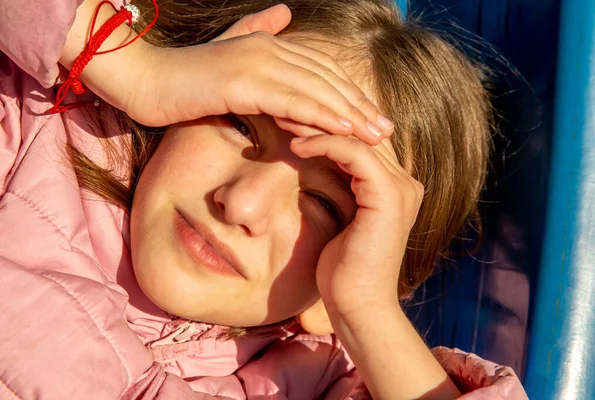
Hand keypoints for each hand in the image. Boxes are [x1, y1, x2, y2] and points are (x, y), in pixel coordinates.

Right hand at [130, 5, 392, 144]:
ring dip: (349, 114)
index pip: (321, 70)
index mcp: (268, 45)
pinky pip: (291, 102)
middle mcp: (268, 49)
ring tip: (376, 136)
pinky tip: (343, 131)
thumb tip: (283, 13)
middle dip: (359, 105)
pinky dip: (320, 116)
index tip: (372, 116)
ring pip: (315, 90)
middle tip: (386, 130)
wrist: (141, 80)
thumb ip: (256, 31)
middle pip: (327, 78)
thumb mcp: (225, 54)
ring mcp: (256, 63)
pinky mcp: (242, 83)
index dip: (350, 92)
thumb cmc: (182, 79)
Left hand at [291, 136, 458, 399]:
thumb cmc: (340, 269)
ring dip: (316, 125)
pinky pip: (353, 154)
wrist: (356, 306)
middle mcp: (404, 181)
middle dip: (319, 117)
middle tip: (283, 107)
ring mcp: (401, 187)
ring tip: (283, 118)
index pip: (359, 138)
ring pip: (354, 136)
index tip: (290, 116)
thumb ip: (336, 187)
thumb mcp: (336, 217)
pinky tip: (297, 145)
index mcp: (394, 185)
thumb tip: (309, 161)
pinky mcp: (389, 195)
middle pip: (359, 132)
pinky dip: (323, 144)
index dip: (325, 123)